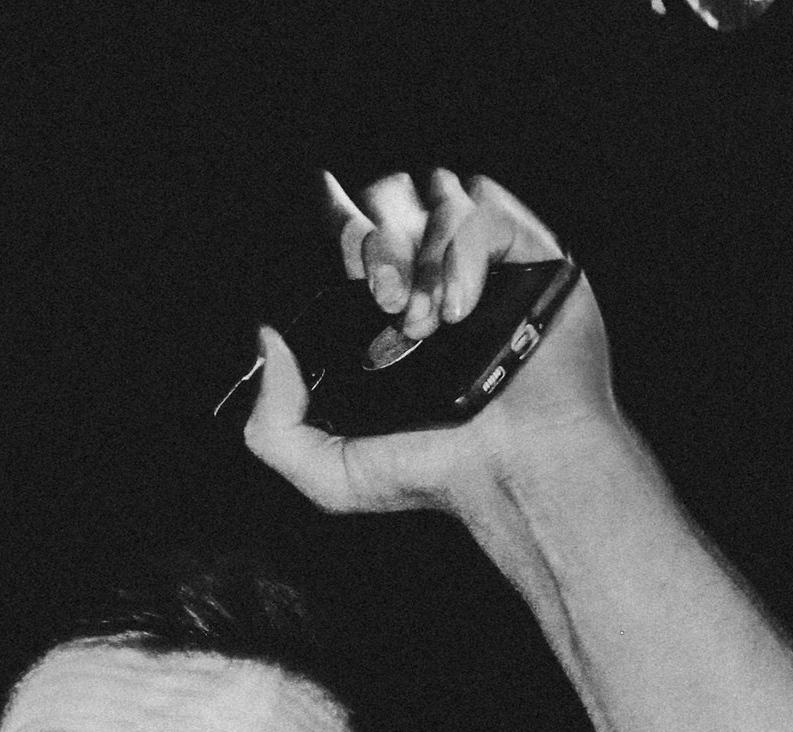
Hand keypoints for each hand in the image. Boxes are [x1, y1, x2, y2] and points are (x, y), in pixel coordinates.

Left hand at [245, 166, 615, 525]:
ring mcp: (483, 260)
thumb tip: (266, 342)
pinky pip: (480, 208)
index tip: (335, 241)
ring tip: (429, 324)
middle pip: (387, 201)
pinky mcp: (526, 251)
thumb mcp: (333, 476)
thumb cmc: (442, 475)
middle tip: (387, 303)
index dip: (337, 217)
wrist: (517, 471)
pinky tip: (461, 308)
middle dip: (376, 245)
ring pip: (434, 194)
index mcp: (389, 308)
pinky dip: (460, 252)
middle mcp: (434, 276)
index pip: (353, 229)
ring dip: (420, 254)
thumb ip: (274, 427)